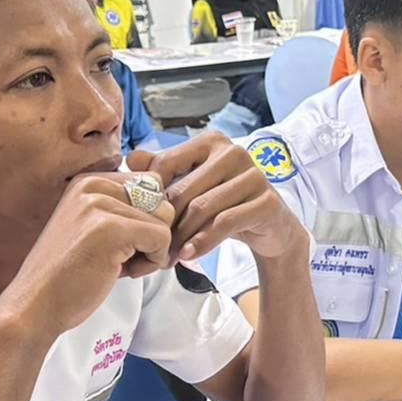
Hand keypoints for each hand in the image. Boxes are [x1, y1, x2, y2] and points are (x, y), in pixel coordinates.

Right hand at [0, 174, 173, 336]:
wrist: (35, 306)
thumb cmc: (69, 275)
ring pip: (165, 219)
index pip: (151, 184)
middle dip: (154, 233)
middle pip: (162, 200)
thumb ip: (125, 211)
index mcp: (89, 181)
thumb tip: (172, 208)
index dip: (150, 218)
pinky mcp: (110, 229)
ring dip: (153, 249)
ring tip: (122, 265)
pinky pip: (162, 237)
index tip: (128, 243)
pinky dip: (153, 262)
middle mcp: (93, 185)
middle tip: (126, 258)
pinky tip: (124, 273)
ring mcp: (100, 205)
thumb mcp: (94, 228)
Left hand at [140, 132, 303, 260]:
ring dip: (181, 238)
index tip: (140, 221)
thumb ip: (163, 170)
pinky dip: (203, 242)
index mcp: (211, 142)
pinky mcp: (267, 201)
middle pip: (183, 190)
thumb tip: (131, 158)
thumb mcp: (193, 186)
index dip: (149, 197)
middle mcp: (234, 152)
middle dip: (165, 224)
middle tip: (152, 248)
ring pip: (202, 208)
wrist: (270, 227)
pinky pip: (225, 223)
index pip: (166, 164)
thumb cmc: (226, 203)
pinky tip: (189, 256)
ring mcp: (254, 175)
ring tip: (168, 258)